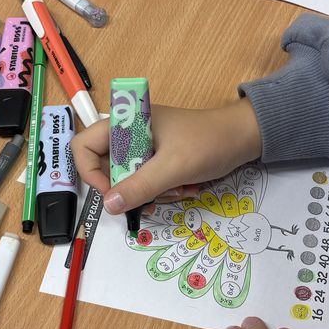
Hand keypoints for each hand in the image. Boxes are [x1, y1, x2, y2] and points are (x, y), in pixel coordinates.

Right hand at [70, 98, 260, 215]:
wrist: (244, 137)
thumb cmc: (208, 142)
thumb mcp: (173, 167)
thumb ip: (140, 186)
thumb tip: (109, 205)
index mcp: (125, 122)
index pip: (83, 146)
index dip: (90, 172)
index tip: (112, 192)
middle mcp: (129, 133)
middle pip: (107, 169)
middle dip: (131, 188)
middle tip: (155, 196)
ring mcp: (144, 147)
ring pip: (128, 180)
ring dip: (151, 192)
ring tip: (179, 188)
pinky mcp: (158, 158)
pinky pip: (147, 182)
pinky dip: (163, 191)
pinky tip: (185, 186)